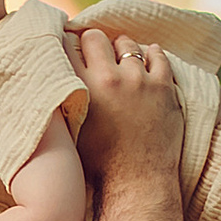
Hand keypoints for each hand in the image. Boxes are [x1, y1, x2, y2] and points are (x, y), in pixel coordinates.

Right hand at [71, 32, 182, 180]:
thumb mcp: (72, 130)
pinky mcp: (164, 86)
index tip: (66, 44)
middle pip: (95, 38)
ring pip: (127, 45)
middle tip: (92, 48)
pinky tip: (145, 58)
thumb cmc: (99, 163)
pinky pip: (158, 56)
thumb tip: (56, 80)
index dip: (65, 44)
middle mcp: (111, 78)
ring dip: (120, 49)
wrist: (137, 182)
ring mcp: (140, 80)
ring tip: (119, 58)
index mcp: (83, 88)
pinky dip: (150, 54)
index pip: (67, 48)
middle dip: (91, 41)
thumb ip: (66, 100)